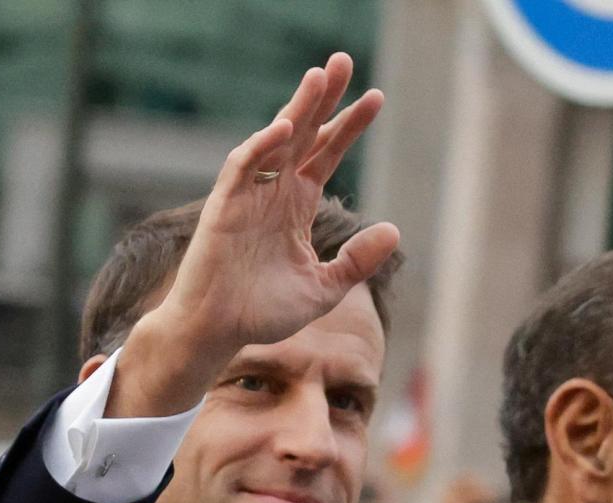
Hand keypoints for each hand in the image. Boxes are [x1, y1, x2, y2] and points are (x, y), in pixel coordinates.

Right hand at [114, 52, 396, 415]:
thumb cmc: (264, 312)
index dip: (350, 126)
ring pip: (275, 140)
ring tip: (319, 78)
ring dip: (297, 109)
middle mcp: (274, 192)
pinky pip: (243, 167)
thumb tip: (394, 230)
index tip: (376, 99)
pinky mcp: (224, 206)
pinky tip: (286, 128)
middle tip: (343, 61)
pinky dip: (263, 147)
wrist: (218, 332)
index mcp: (296, 205)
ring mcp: (248, 196)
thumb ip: (357, 261)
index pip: (326, 154)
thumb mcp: (324, 288)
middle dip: (323, 98)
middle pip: (304, 134)